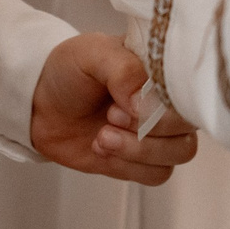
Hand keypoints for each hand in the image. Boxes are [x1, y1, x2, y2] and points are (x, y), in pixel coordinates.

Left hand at [29, 34, 199, 185]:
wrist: (39, 104)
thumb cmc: (69, 71)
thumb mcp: (91, 54)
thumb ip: (122, 70)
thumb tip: (143, 103)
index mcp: (163, 70)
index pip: (190, 93)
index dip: (161, 107)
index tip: (126, 103)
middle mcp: (167, 102)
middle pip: (188, 130)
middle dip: (147, 131)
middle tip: (110, 116)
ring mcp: (156, 133)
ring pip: (178, 155)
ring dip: (138, 151)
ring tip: (102, 136)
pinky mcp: (140, 160)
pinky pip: (157, 174)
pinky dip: (129, 166)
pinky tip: (102, 149)